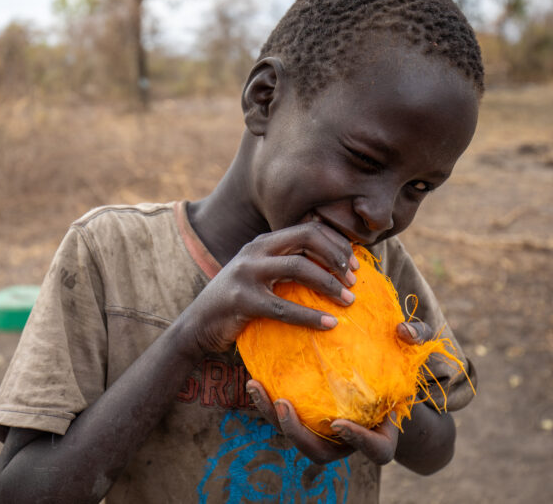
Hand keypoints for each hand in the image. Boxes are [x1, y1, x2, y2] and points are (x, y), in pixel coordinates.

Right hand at [183, 222, 358, 353]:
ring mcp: (246, 273)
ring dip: (330, 284)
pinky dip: (311, 317)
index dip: (337, 244)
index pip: (309, 228)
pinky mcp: (242, 300)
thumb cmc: (237, 303)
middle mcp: (254, 251)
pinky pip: (285, 307)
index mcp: (263, 243)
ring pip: (299, 267)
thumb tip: (333, 267)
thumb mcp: (259, 275)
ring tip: (348, 301)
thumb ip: (284, 265)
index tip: (354, 265)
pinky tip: (330, 324)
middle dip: (337, 257)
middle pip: (307, 238)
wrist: (198, 325)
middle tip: (353, 280)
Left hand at [245, 320, 437, 464]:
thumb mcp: (413, 349)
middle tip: (282, 404)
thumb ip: (417, 337)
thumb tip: (403, 329)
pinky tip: (254, 376)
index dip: (359, 440)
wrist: (381, 377)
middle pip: (320, 452)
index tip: (340, 422)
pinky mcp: (307, 416)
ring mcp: (325, 432)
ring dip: (272, 416)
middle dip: (298, 434)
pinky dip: (267, 401)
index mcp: (381, 433)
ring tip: (256, 386)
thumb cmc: (401, 364)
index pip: (376, 450)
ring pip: (295, 435)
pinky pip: (284, 416)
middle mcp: (349, 439)